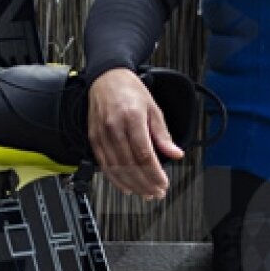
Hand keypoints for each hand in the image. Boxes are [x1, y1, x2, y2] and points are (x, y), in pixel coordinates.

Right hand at [86, 68, 184, 198]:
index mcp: (132, 118)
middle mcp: (114, 128)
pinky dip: (115, 179)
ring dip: (132, 185)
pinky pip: (104, 165)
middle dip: (145, 183)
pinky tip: (127, 187)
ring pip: (117, 168)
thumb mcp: (153, 109)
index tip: (163, 184)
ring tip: (145, 193)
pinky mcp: (94, 139)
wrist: (106, 78)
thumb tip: (176, 154)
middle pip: (130, 165)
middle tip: (156, 193)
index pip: (144, 155)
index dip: (154, 174)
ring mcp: (102, 135)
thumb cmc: (130, 91)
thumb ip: (163, 135)